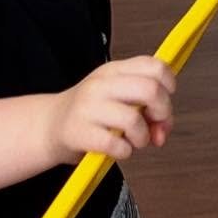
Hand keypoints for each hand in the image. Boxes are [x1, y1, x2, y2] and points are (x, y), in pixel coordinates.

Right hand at [48, 57, 176, 163]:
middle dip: (163, 112)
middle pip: (150, 90)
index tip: (164, 101)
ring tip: (134, 140)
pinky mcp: (80, 132)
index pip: (154, 66)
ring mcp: (88, 107)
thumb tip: (163, 127)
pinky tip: (118, 149)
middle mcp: (101, 85)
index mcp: (113, 71)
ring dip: (143, 137)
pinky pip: (116, 144)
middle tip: (155, 125)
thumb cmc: (91, 114)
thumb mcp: (117, 97)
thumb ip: (147, 106)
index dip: (169, 85)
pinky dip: (125, 151)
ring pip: (134, 119)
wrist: (49, 126)